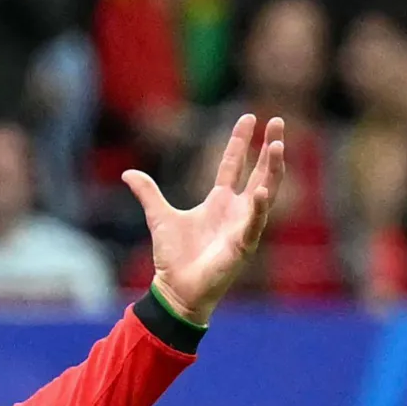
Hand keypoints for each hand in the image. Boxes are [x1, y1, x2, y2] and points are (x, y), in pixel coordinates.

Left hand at [122, 114, 285, 323]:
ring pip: (266, 192)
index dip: (241, 141)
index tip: (249, 117)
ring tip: (278, 145)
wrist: (177, 288)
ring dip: (273, 170)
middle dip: (269, 146)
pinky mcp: (243, 246)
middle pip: (259, 172)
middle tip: (278, 120)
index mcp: (220, 201)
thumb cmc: (174, 256)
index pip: (234, 164)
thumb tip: (128, 173)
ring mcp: (244, 226)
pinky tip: (263, 192)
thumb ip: (148, 192)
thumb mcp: (159, 216)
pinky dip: (260, 209)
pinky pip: (255, 224)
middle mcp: (237, 210)